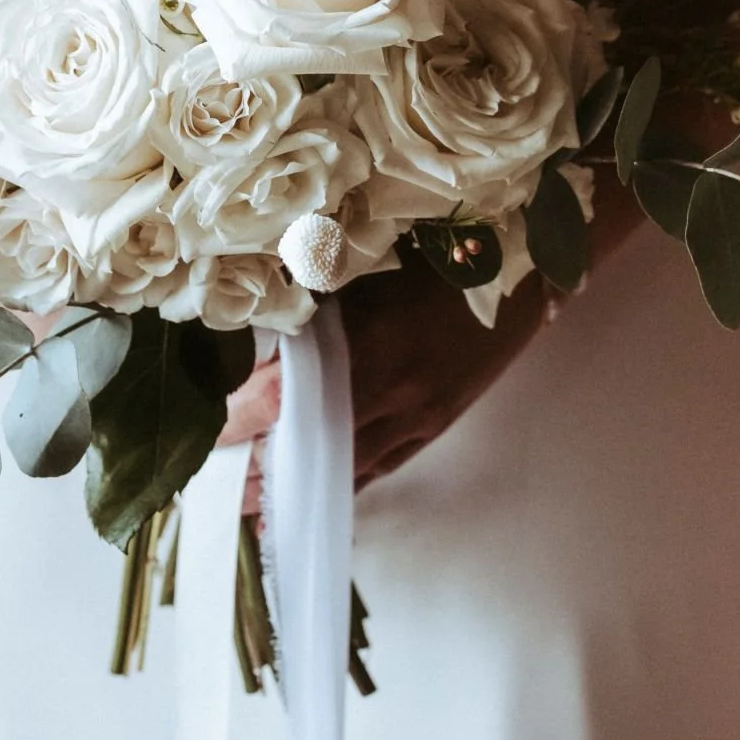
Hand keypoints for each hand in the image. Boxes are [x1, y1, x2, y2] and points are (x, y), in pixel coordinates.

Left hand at [218, 170, 644, 488]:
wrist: (541, 254)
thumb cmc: (450, 236)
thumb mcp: (371, 254)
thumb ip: (311, 286)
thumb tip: (246, 314)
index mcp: (373, 347)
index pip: (284, 402)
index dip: (237, 422)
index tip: (199, 432)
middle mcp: (397, 394)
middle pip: (310, 449)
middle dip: (259, 470)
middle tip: (210, 486)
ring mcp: (422, 415)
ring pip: (346, 467)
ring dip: (297, 485)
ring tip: (246, 503)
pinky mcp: (440, 422)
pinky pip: (381, 466)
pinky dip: (343, 480)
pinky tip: (312, 493)